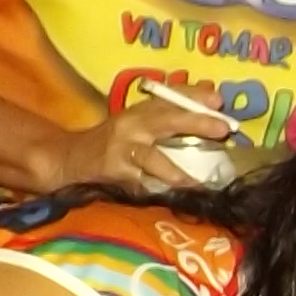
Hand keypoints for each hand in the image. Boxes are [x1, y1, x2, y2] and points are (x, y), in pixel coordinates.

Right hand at [47, 93, 234, 196]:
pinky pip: (140, 184)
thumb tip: (212, 98)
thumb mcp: (139, 121)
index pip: (170, 97)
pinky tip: (172, 199)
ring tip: (195, 182)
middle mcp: (132, 125)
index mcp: (140, 110)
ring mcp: (122, 150)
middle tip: (223, 128)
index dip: (194, 96)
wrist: (73, 158)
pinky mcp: (115, 173)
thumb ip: (171, 112)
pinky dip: (156, 191)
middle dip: (195, 123)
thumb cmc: (115, 140)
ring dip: (175, 170)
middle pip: (165, 120)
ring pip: (151, 158)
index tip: (217, 99)